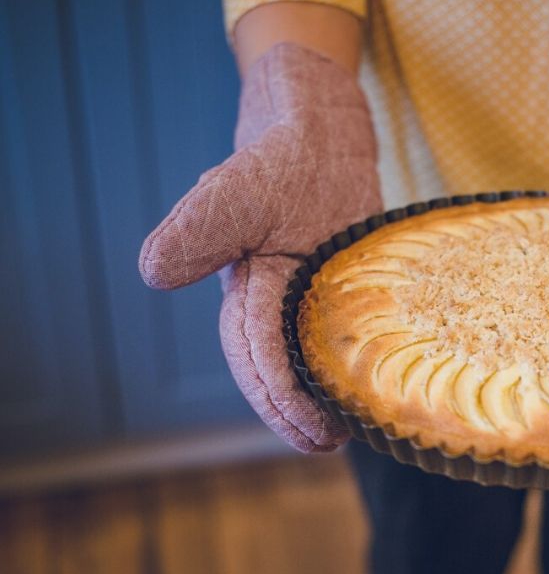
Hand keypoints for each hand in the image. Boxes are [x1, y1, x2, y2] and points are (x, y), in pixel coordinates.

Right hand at [138, 42, 381, 451]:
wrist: (319, 129)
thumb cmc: (279, 155)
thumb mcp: (237, 187)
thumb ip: (199, 227)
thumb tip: (155, 274)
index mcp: (248, 284)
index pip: (255, 349)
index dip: (278, 394)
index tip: (308, 430)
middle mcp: (276, 295)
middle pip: (276, 364)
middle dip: (296, 410)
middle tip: (327, 444)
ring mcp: (308, 291)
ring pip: (306, 356)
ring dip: (319, 398)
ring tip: (345, 432)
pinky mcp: (343, 283)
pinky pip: (341, 332)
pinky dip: (347, 363)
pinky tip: (368, 385)